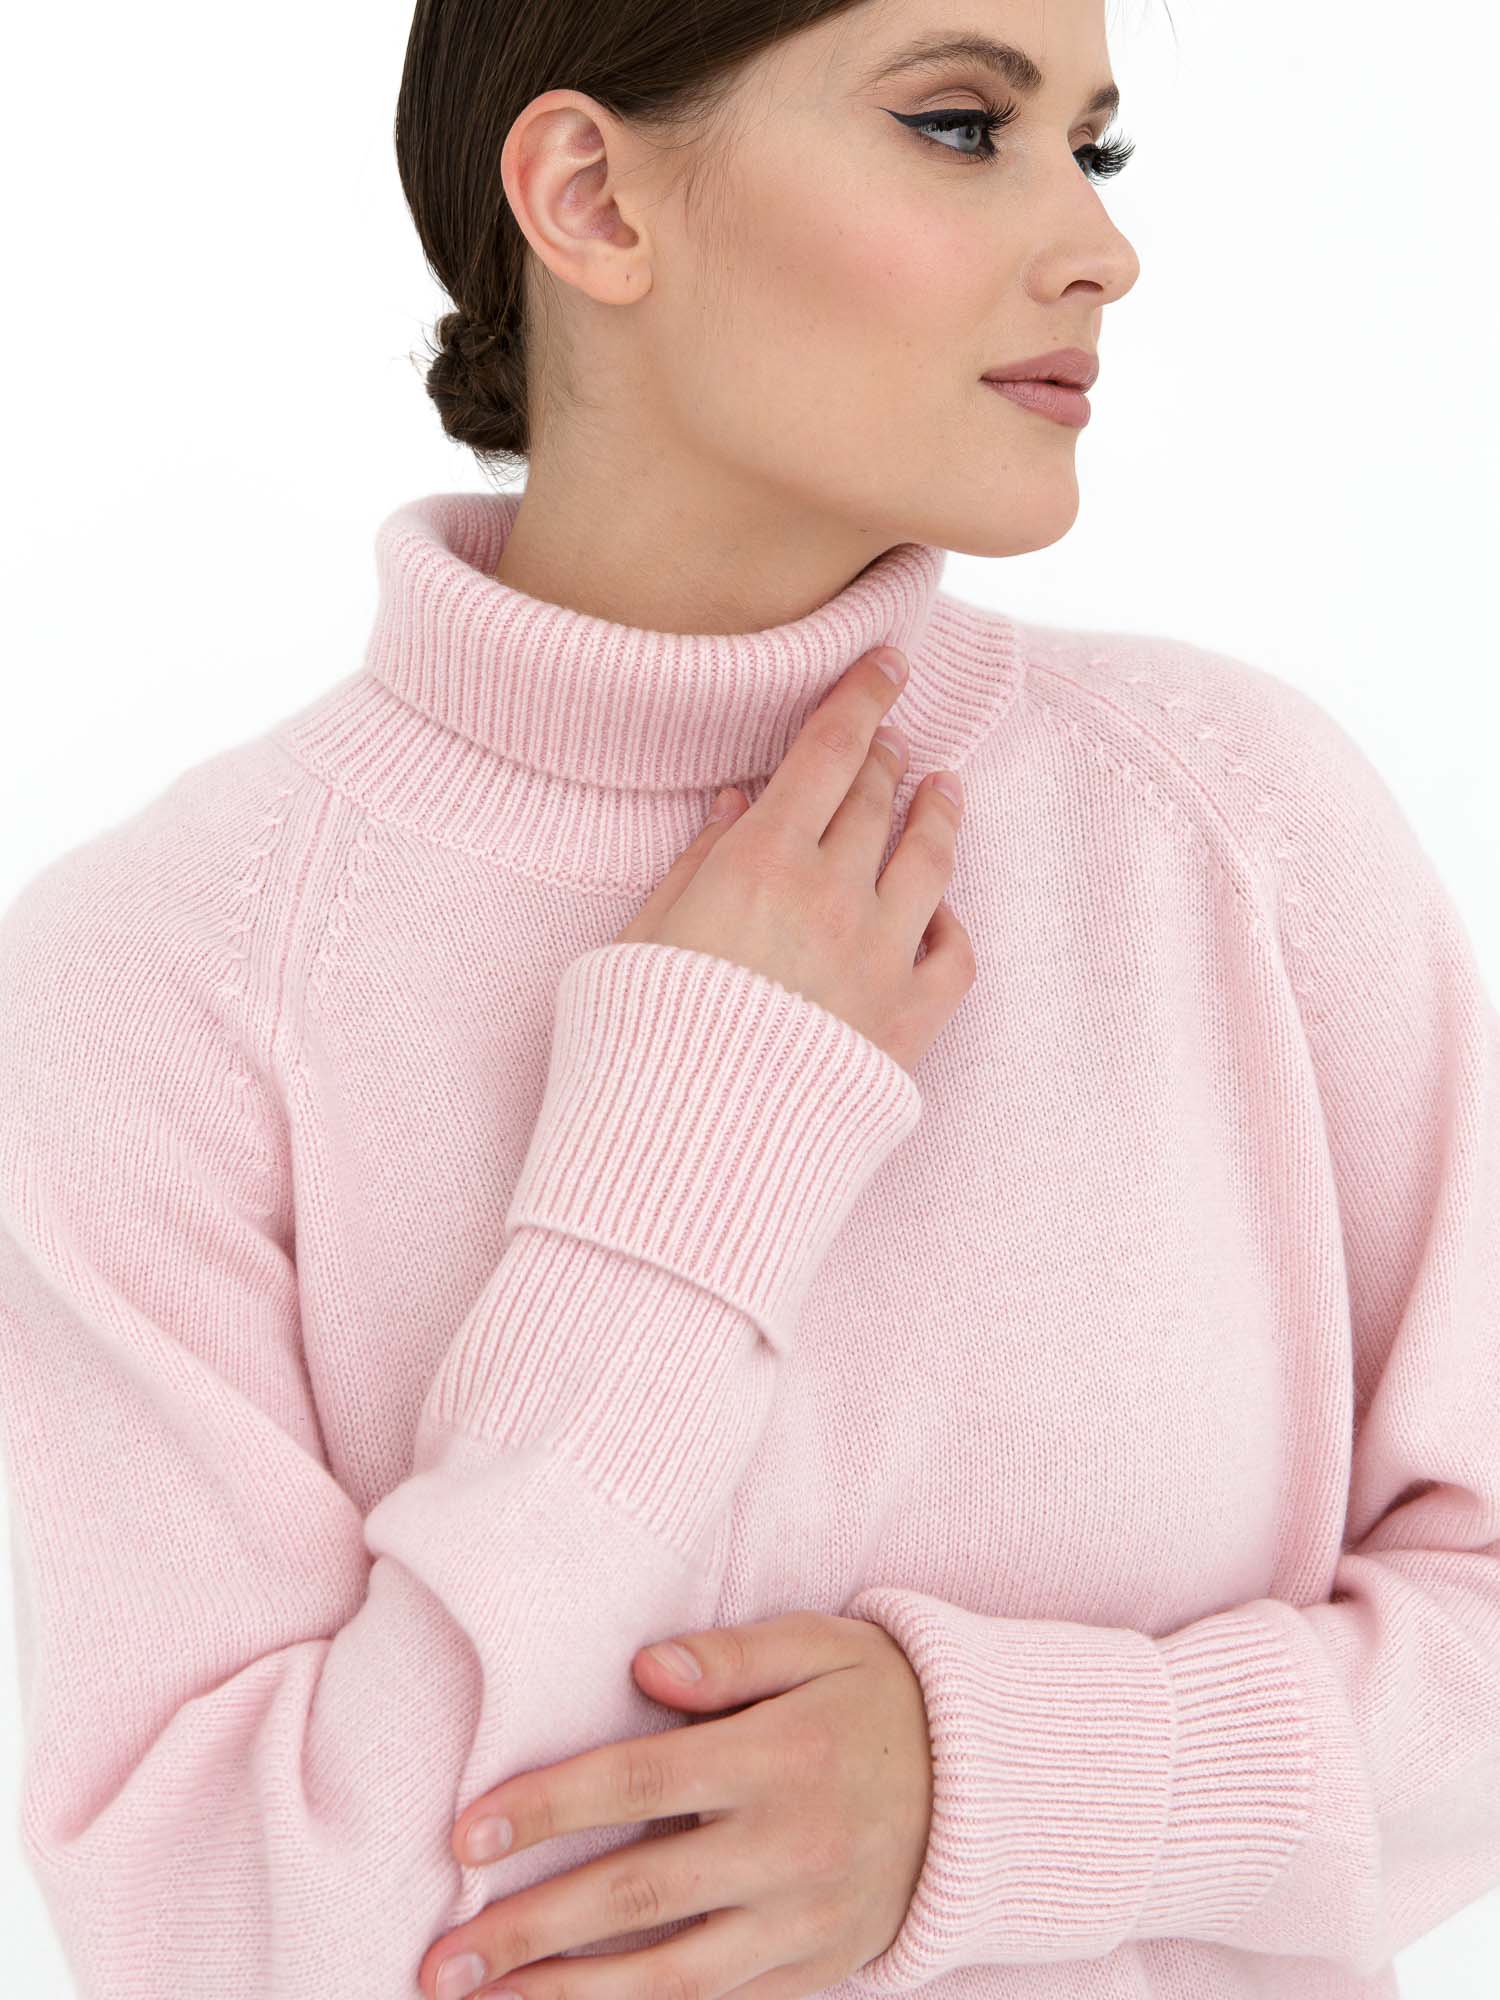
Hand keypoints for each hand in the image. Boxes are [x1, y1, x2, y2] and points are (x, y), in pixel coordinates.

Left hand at [419, 1610, 933, 1999]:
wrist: (986, 1790)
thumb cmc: (880, 1698)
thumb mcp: (821, 1645)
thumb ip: (733, 1657)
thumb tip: (645, 1665)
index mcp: (778, 1757)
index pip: (638, 1782)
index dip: (547, 1810)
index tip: (464, 1838)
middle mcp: (786, 1849)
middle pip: (634, 1896)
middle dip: (527, 1932)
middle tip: (438, 1960)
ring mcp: (801, 1923)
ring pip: (667, 1977)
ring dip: (566, 1996)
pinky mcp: (813, 1971)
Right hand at [611, 644, 975, 1076]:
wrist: (685, 1152)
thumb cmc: (640, 1044)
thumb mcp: (641, 936)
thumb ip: (696, 861)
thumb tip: (738, 801)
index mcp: (761, 861)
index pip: (828, 752)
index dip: (861, 697)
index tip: (885, 665)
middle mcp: (833, 896)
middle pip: (878, 798)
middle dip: (887, 756)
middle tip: (891, 737)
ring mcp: (881, 958)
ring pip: (931, 861)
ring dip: (939, 813)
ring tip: (945, 787)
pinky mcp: (909, 1024)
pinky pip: (954, 954)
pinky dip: (951, 922)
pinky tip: (941, 908)